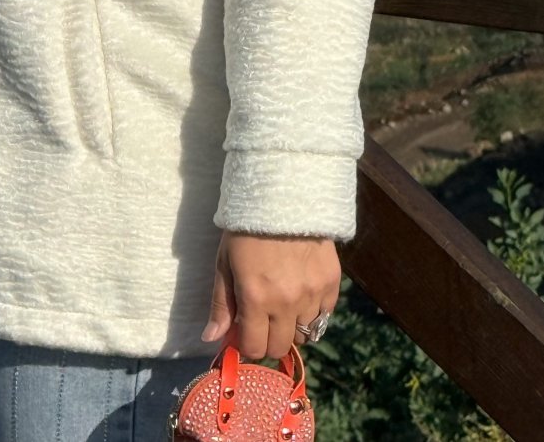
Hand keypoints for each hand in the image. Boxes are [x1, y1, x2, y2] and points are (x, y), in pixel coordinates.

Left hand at [202, 230, 340, 359]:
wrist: (282, 196)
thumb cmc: (246, 229)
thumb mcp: (225, 262)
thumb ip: (221, 304)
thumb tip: (212, 339)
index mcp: (256, 298)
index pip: (254, 347)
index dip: (247, 343)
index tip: (244, 330)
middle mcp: (286, 303)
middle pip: (280, 347)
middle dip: (268, 339)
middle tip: (263, 319)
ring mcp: (312, 294)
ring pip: (306, 334)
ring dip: (293, 326)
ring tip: (284, 304)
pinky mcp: (332, 283)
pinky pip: (325, 315)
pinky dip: (313, 311)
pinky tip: (302, 292)